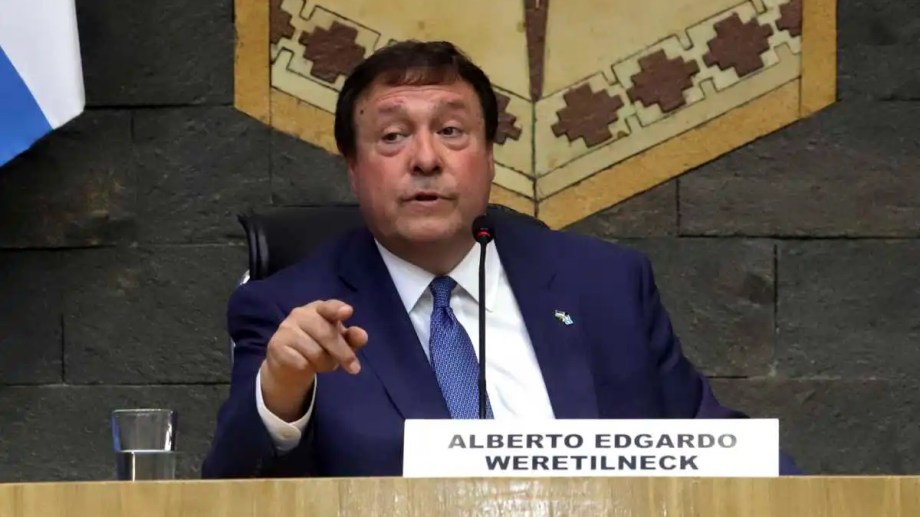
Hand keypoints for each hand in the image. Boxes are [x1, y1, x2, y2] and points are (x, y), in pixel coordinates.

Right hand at [260, 300, 367, 420]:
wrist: (289, 364)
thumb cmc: (319, 346)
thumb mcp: (339, 342)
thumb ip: (352, 338)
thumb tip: (362, 336)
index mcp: (319, 308)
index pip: (329, 306)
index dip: (337, 309)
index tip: (348, 312)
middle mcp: (300, 314)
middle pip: (327, 334)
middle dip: (343, 353)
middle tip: (354, 368)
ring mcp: (286, 329)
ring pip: (316, 352)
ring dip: (325, 364)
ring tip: (323, 364)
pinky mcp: (276, 346)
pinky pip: (301, 363)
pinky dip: (309, 369)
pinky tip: (306, 366)